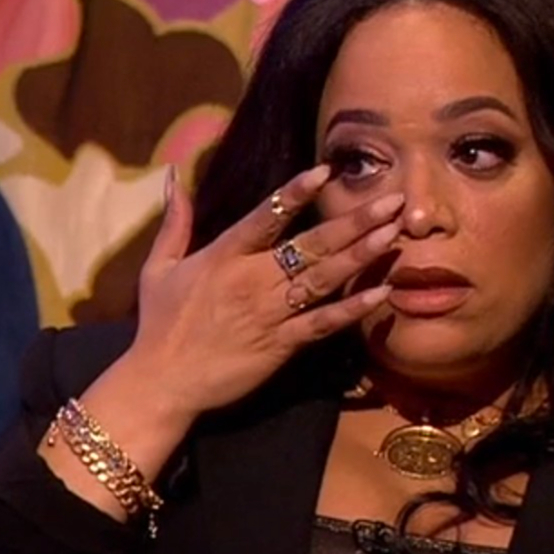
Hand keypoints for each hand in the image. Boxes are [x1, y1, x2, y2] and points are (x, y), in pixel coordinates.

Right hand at [122, 163, 403, 420]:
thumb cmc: (159, 324)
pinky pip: (322, 324)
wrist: (160, 382)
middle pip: (310, 244)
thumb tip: (174, 174)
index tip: (327, 170)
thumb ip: (175, 221)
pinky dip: (352, 309)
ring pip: (323, 279)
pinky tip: (381, 293)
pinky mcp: (280, 345)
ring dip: (361, 255)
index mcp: (224, 255)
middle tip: (393, 200)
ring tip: (394, 234)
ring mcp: (269, 313)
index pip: (266, 215)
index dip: (297, 192)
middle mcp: (252, 279)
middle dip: (354, 221)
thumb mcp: (159, 267)